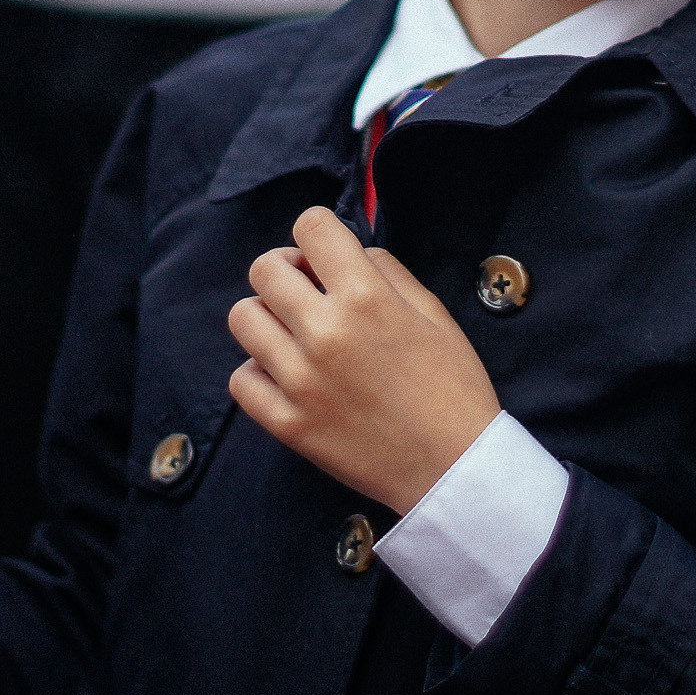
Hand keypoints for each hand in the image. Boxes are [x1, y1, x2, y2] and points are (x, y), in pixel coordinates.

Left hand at [227, 207, 501, 513]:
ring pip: (242, 318)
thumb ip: (386, 271)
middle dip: (286, 270)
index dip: (317, 234)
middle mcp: (325, 332)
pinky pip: (241, 378)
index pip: (310, 226)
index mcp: (367, 297)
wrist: (454, 468)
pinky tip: (287, 378)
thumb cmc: (453, 388)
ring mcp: (299, 379)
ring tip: (294, 336)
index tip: (325, 256)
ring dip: (267, 318)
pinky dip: (259, 373)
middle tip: (307, 293)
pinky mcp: (287, 423)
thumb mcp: (434, 312)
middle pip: (264, 268)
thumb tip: (346, 254)